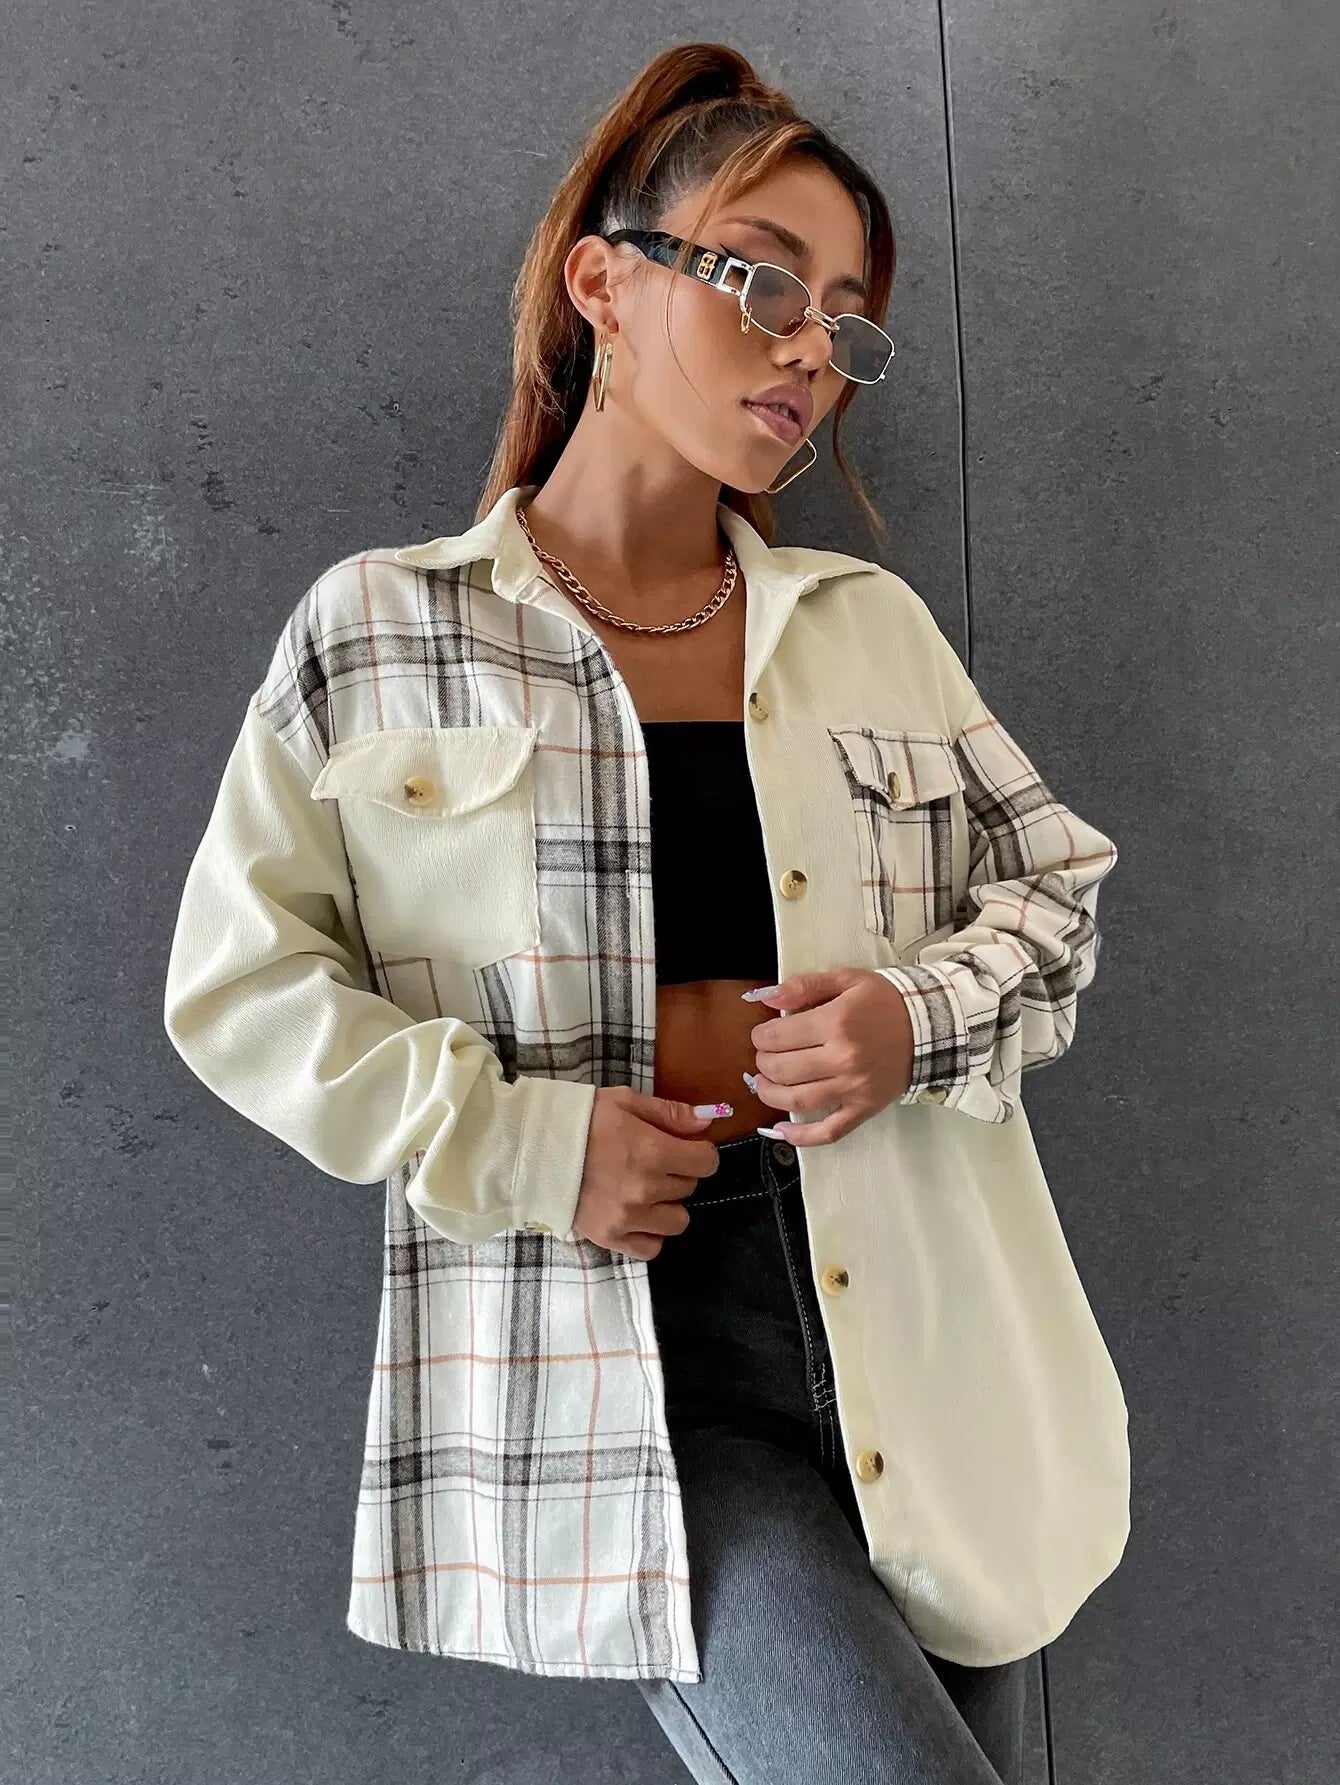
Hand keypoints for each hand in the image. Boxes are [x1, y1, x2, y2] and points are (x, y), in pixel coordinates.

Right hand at [573, 1085, 725, 1259]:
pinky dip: (650, 1234)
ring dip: (668, 1205)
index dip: (700, 1151)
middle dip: (679, 1172)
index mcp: (652, 1151)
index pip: (706, 1162)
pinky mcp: (610, 1238)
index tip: (686, 1147)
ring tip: (646, 1190)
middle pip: (690, 1187)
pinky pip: (651, 1248)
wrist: (531, 1149)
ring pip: (678, 1221)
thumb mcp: (625, 1102)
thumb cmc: (579, 1119)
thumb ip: (669, 1113)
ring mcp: (628, 1218)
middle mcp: (646, 1189)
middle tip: (653, 1161)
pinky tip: (638, 1216)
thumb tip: (707, 1121)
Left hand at [743, 968, 913, 1146]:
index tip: (763, 1034)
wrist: (931, 1027)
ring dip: (770, 1095)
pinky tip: (782, 1130)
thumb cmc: (886, 1002)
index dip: (761, 1036)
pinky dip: (802, 1136)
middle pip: (782, 1069)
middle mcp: (842, 1059)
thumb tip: (768, 998)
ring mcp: (853, 1088)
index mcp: (836, 1022)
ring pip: (797, 1101)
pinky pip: (829, 1131)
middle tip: (764, 1056)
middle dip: (763, 1063)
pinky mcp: (864, 1109)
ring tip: (763, 1084)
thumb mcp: (847, 979)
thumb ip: (805, 986)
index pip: (779, 1036)